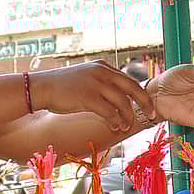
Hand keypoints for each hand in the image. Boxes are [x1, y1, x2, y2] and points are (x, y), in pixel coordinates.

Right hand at [29, 61, 154, 129]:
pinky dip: (115, 121)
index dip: (140, 93)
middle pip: (133, 87)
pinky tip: (115, 126)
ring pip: (122, 102)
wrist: (41, 87)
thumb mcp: (86, 77)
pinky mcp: (88, 97)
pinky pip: (109, 112)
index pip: (129, 79)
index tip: (147, 104)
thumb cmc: (63, 87)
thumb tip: (118, 98)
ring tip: (126, 126)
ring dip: (128, 116)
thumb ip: (102, 83)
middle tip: (152, 114)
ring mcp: (95, 84)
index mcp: (103, 66)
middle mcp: (102, 72)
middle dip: (145, 102)